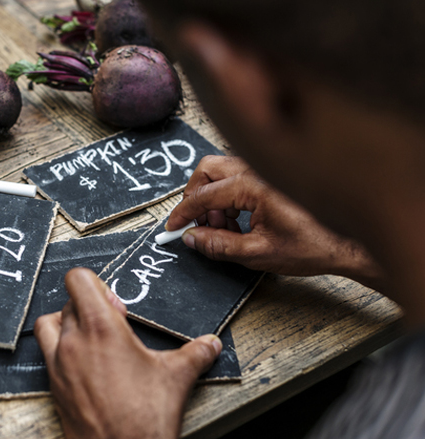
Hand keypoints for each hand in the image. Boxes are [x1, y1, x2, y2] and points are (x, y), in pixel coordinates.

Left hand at [35, 268, 221, 438]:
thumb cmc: (142, 419)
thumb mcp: (176, 378)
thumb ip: (195, 354)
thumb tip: (210, 344)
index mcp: (101, 329)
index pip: (78, 280)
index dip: (95, 282)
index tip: (114, 300)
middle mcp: (73, 342)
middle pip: (68, 302)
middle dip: (90, 306)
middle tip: (114, 323)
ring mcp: (59, 365)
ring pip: (48, 325)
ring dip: (65, 323)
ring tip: (91, 337)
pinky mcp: (53, 386)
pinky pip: (47, 355)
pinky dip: (61, 350)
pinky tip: (86, 365)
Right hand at [167, 156, 384, 289]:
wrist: (348, 243)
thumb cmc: (314, 245)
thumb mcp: (258, 253)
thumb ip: (219, 245)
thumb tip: (192, 238)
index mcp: (254, 186)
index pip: (204, 196)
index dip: (183, 214)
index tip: (173, 228)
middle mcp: (258, 169)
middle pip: (207, 171)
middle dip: (195, 198)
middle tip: (197, 225)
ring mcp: (265, 169)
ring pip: (220, 172)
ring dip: (212, 199)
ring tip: (223, 229)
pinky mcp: (271, 175)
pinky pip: (236, 177)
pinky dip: (227, 197)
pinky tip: (238, 221)